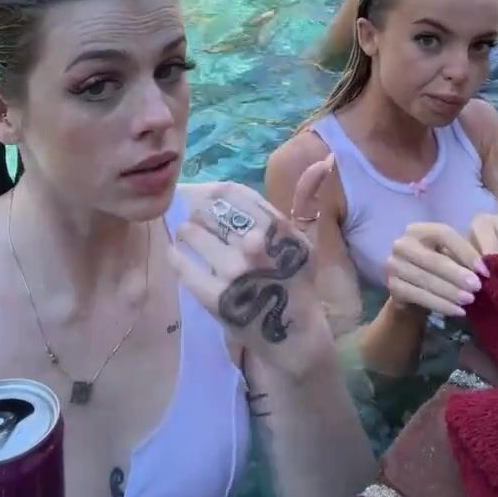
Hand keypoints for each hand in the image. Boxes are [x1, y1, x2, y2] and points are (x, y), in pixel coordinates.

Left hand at [169, 159, 333, 375]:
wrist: (294, 336)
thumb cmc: (297, 283)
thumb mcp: (303, 240)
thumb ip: (300, 202)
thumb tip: (322, 159)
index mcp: (276, 227)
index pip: (232, 193)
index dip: (213, 192)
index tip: (206, 197)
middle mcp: (254, 244)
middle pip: (208, 211)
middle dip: (198, 213)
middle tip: (196, 219)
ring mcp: (232, 272)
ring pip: (191, 234)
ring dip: (186, 231)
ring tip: (187, 235)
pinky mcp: (214, 298)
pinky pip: (182, 265)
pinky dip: (176, 255)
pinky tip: (176, 253)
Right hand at [386, 222, 488, 317]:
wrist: (411, 290)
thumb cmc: (437, 268)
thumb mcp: (449, 256)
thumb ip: (463, 258)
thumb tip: (485, 269)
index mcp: (418, 230)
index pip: (443, 234)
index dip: (465, 251)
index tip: (484, 270)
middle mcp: (402, 244)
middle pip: (433, 259)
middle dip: (457, 274)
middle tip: (478, 287)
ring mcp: (394, 265)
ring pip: (426, 279)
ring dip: (450, 292)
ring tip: (470, 300)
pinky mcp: (392, 287)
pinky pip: (419, 296)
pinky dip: (440, 305)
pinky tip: (457, 311)